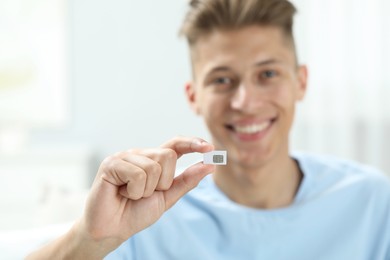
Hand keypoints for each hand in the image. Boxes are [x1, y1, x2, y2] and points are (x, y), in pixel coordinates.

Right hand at [78, 136, 214, 252]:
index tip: (210, 148)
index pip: (175, 144)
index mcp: (153, 160)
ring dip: (146, 190)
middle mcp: (140, 154)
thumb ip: (187, 181)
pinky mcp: (111, 163)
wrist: (112, 229)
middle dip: (163, 182)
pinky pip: (137, 175)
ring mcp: (125, 156)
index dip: (192, 143)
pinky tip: (122, 193)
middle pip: (168, 156)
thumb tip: (210, 166)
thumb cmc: (136, 212)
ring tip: (131, 195)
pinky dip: (134, 191)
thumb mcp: (167, 197)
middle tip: (145, 193)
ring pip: (153, 167)